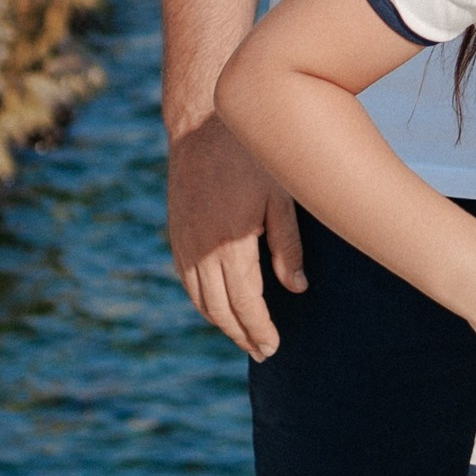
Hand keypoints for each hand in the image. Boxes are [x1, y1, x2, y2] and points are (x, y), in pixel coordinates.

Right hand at [167, 113, 305, 360]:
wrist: (202, 125)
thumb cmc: (252, 155)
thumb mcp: (282, 195)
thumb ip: (288, 245)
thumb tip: (298, 288)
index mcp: (230, 243)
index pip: (244, 303)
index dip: (259, 329)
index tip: (272, 347)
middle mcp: (201, 249)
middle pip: (219, 309)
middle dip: (242, 333)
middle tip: (263, 350)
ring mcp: (184, 242)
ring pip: (199, 298)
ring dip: (221, 322)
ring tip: (244, 336)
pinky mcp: (177, 233)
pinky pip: (187, 280)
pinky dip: (202, 301)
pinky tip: (218, 307)